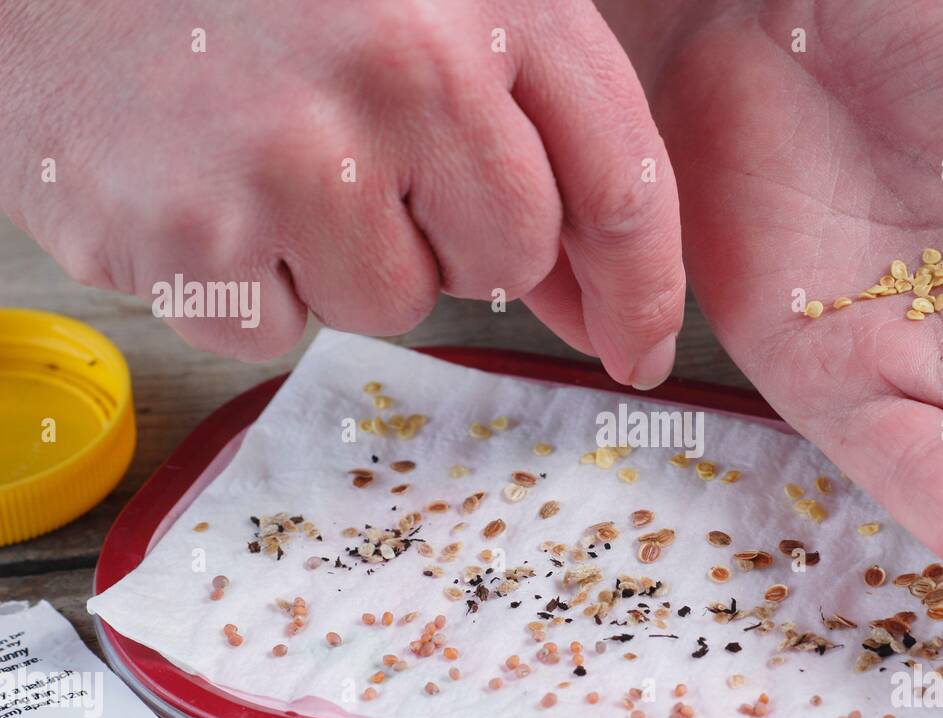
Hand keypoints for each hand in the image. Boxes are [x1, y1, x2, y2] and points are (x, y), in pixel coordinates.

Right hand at [0, 0, 683, 387]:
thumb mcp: (425, 1)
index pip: (622, 183)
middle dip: (456, 234)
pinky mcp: (191, 242)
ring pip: (396, 303)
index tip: (636, 350)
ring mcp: (287, 162)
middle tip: (359, 152)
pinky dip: (253, 285)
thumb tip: (590, 305)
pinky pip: (282, 334)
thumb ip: (530, 131)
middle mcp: (400, 73)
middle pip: (508, 258)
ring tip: (262, 149)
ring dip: (346, 255)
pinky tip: (206, 188)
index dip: (643, 286)